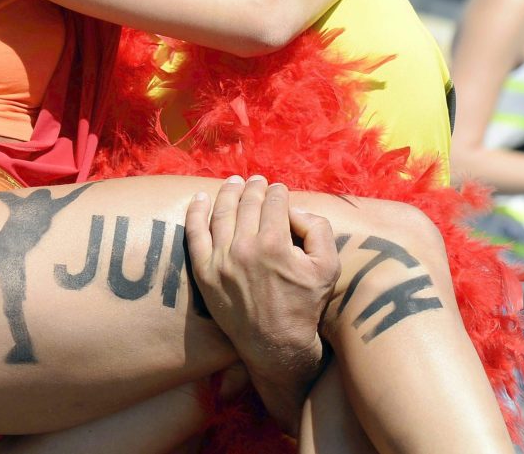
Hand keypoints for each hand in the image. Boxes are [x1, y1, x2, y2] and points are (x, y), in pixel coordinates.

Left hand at [185, 175, 339, 433]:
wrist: (276, 343)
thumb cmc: (305, 304)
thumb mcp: (328, 266)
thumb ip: (319, 229)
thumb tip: (294, 208)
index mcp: (275, 244)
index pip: (273, 203)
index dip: (277, 192)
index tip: (278, 189)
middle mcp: (244, 248)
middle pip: (247, 204)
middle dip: (254, 188)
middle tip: (257, 181)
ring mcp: (220, 259)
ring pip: (221, 213)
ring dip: (228, 193)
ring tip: (234, 182)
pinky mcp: (203, 271)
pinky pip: (195, 233)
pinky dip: (196, 211)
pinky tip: (200, 197)